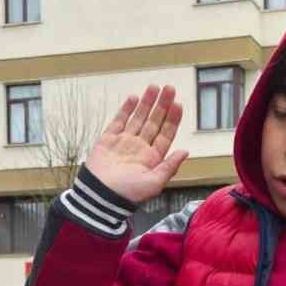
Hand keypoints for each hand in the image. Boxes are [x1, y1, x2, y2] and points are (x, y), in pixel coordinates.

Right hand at [86, 85, 190, 204]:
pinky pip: (118, 121)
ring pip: (138, 118)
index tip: (178, 104)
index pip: (166, 134)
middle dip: (162, 105)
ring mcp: (124, 142)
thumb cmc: (127, 194)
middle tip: (169, 88)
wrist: (99, 196)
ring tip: (154, 88)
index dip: (172, 119)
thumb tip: (185, 151)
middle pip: (154, 122)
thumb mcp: (154, 183)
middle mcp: (140, 148)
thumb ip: (170, 166)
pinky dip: (126, 110)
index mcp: (152, 158)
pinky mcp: (108, 139)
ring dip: (146, 103)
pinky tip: (134, 98)